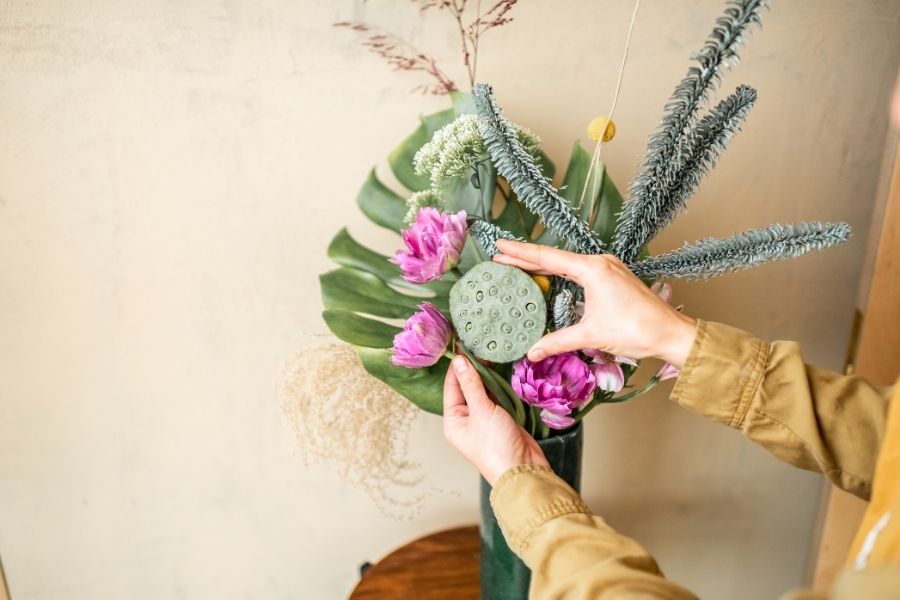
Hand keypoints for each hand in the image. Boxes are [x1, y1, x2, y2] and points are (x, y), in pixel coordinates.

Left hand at [443, 355, 548, 484]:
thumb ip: (471, 385)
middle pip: (466, 388)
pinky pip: (496, 398)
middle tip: (480, 346)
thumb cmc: (496, 446)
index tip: (463, 345)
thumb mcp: (481, 411)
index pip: (451, 387)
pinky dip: (498, 386)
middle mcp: (466, 419)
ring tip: (491, 354)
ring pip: (482, 392)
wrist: (523, 470)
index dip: (457, 367)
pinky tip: (502, 372)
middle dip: (473, 369)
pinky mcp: (501, 419)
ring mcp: (484, 419)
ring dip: (486, 376)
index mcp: (453, 420)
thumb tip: (459, 362)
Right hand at [494, 239, 696, 367]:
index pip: (547, 258)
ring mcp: (608, 268)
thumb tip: (531, 352)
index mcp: (592, 269)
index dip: (520, 252)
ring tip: (517, 266)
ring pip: (567, 263)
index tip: (499, 245)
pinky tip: (548, 277)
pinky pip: (579, 270)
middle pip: (555, 258)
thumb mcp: (591, 335)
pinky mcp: (613, 277)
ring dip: (542, 265)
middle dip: (526, 258)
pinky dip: (559, 272)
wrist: (670, 333)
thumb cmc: (635, 330)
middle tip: (499, 256)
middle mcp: (599, 262)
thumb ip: (557, 341)